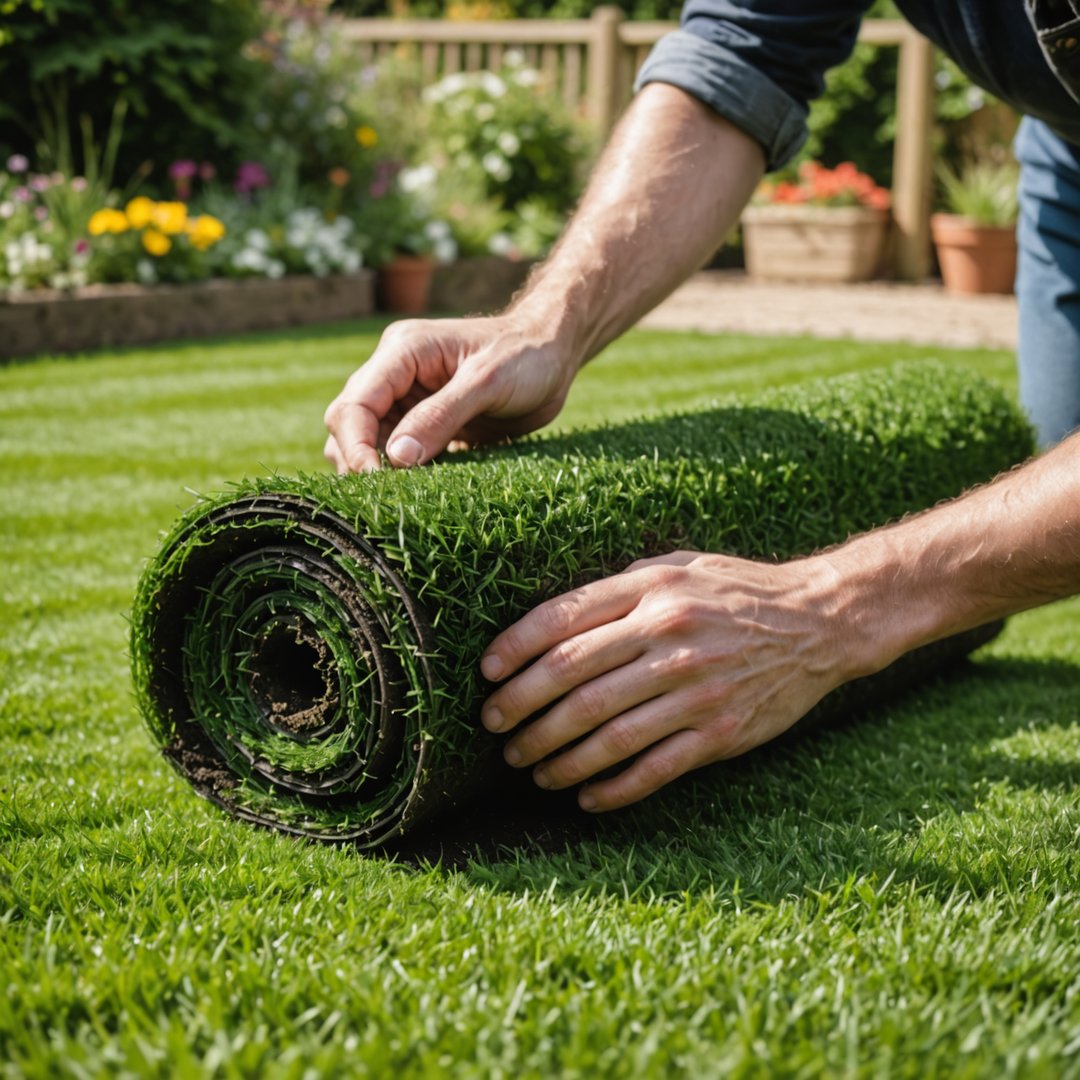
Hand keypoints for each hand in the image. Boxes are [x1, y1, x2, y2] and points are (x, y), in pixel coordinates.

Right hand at [323, 312, 576, 472]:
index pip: (354, 404)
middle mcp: (397, 376)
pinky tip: (420, 493)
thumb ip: (440, 416)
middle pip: (350, 425)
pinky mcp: (427, 425)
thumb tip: (395, 458)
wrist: (555, 354)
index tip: (376, 481)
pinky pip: (401, 455)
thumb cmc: (526, 356)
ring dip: (379, 472)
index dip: (356, 447)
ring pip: (370, 443)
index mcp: (402, 353)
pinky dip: (404, 476)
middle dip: (359, 462)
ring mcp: (410, 401)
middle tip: (388, 497)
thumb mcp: (486, 383)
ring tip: (403, 498)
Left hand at [479, 551, 865, 811]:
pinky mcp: (719, 733)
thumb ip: (618, 589)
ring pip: (603, 732)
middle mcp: (669, 636)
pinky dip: (611, 788)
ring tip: (529, 767)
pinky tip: (584, 796)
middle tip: (495, 728)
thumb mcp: (678, 566)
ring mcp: (695, 689)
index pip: (560, 620)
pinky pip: (652, 769)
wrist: (820, 622)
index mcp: (651, 590)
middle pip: (570, 679)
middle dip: (520, 708)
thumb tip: (550, 623)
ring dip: (555, 755)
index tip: (487, 674)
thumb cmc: (736, 590)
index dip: (513, 649)